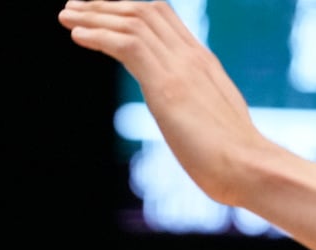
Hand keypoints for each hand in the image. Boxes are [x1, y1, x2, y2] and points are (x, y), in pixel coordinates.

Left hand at [57, 0, 261, 205]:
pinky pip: (128, 46)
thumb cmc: (231, 157)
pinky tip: (76, 35)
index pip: (163, 19)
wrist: (249, 167)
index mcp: (202, 62)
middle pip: (145, 12)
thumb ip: (193, 109)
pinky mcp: (167, 86)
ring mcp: (181, 67)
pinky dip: (99, 37)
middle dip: (105, 7)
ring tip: (66, 15)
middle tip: (72, 7)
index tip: (99, 13)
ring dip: (94, 17)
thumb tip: (185, 119)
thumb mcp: (208, 122)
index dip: (127, 11)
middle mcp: (192, 56)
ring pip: (133, 23)